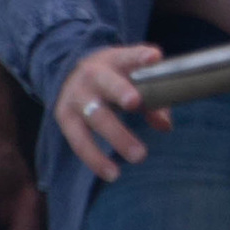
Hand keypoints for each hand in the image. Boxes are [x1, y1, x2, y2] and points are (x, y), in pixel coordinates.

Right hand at [55, 43, 169, 183]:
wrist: (70, 75)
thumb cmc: (113, 79)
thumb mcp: (131, 79)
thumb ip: (152, 98)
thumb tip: (164, 126)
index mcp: (113, 60)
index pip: (128, 55)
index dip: (140, 56)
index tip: (153, 58)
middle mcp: (91, 75)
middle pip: (106, 83)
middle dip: (120, 92)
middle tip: (136, 104)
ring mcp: (76, 96)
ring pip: (95, 116)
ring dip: (117, 136)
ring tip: (139, 156)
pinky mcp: (64, 117)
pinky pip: (79, 141)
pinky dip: (95, 159)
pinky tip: (112, 173)